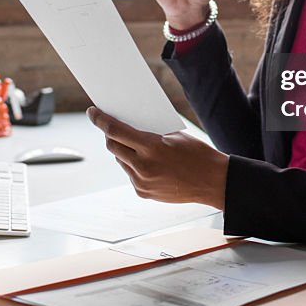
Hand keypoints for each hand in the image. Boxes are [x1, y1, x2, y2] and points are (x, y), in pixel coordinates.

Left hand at [87, 107, 227, 208]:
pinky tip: (147, 162)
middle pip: (113, 146)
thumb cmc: (197, 154)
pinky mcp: (144, 193)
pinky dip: (133, 165)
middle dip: (110, 135)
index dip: (100, 120)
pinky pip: (131, 174)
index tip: (92, 112)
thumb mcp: (174, 136)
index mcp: (151, 147)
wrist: (213, 182)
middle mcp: (143, 166)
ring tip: (135, 145)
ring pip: (120, 160)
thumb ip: (149, 132)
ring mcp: (142, 182)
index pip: (115, 130)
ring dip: (123, 151)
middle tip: (112, 127)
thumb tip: (129, 126)